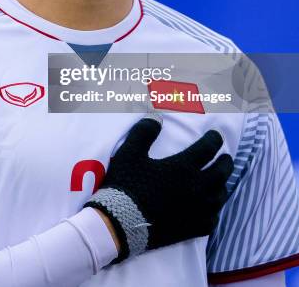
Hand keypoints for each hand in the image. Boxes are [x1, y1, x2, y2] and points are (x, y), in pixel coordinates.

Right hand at [84, 117, 233, 261]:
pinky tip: (212, 209)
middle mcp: (195, 188)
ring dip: (223, 185)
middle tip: (226, 157)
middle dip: (226, 162)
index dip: (214, 140)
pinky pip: (212, 220)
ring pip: (219, 196)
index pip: (208, 149)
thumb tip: (157, 118)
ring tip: (221, 181)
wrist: (121, 224)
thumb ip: (144, 132)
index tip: (216, 135)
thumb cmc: (127, 185)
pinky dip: (215, 211)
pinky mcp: (191, 229)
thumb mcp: (130, 153)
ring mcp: (196, 211)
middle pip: (221, 173)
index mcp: (182, 167)